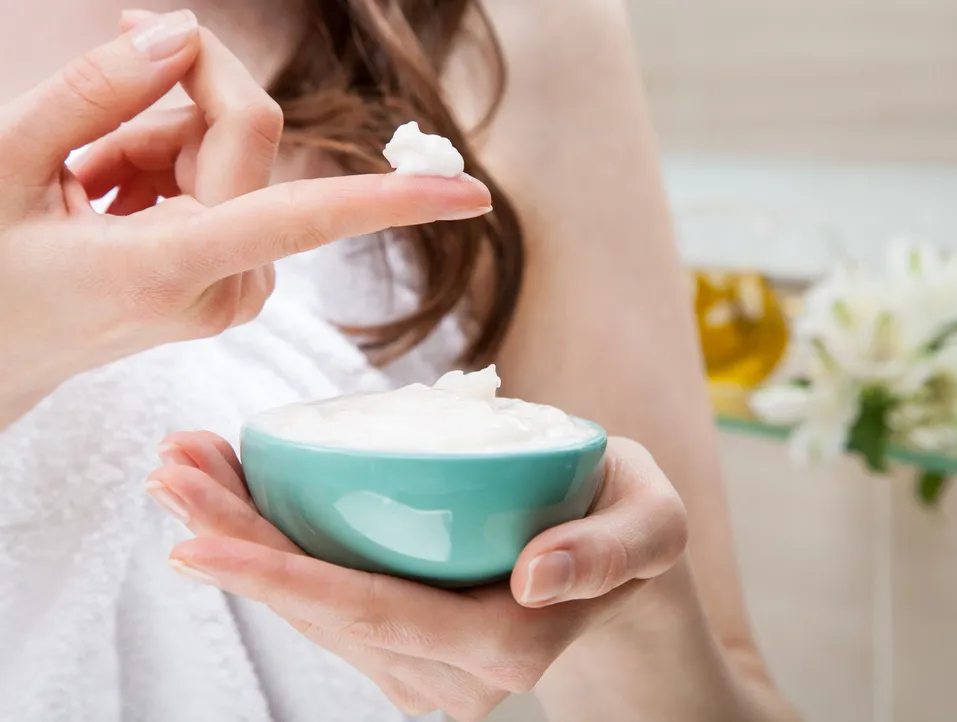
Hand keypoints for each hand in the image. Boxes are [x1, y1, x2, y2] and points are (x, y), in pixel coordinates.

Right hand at [0, 11, 490, 422]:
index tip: (474, 196)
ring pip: (235, 160)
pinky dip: (170, 173)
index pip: (302, 215)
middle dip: (171, 100)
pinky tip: (114, 200)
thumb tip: (184, 32)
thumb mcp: (5, 166)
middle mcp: (223, 288)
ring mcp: (235, 293)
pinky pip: (229, 191)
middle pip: (248, 138)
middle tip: (88, 129)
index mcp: (169, 267)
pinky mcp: (235, 283)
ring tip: (87, 187)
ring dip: (157, 144)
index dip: (393, 198)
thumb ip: (96, 91)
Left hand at [148, 433, 687, 720]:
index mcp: (511, 642)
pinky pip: (328, 602)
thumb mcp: (652, 521)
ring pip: (314, 611)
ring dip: (240, 541)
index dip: (290, 582)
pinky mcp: (405, 645)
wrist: (617, 550)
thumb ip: (611, 549)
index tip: (198, 537)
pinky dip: (272, 550)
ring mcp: (426, 667)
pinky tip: (231, 496)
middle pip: (328, 614)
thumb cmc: (629, 525)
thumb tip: (534, 577)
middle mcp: (457, 675)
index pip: (386, 615)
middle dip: (238, 547)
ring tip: (183, 469)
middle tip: (169, 473)